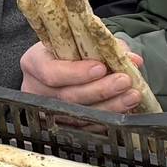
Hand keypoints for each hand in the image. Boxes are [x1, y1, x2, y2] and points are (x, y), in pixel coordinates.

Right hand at [19, 42, 147, 113]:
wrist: (61, 63)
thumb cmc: (68, 49)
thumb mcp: (80, 40)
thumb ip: (104, 47)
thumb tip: (132, 59)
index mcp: (34, 63)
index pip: (51, 72)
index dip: (76, 73)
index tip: (101, 67)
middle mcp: (36, 89)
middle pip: (67, 96)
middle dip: (100, 90)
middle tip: (124, 81)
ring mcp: (47, 111)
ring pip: (79, 115)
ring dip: (110, 107)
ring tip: (131, 96)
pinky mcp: (62, 125)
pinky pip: (85, 127)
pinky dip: (107, 119)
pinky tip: (124, 110)